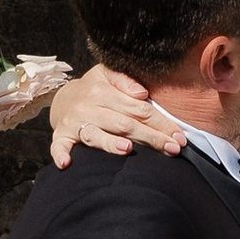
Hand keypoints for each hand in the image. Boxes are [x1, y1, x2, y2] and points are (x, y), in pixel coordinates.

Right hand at [48, 64, 188, 168]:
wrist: (64, 99)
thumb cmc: (95, 89)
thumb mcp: (108, 74)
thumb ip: (125, 79)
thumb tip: (142, 93)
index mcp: (103, 91)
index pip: (139, 109)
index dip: (161, 123)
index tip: (179, 137)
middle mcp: (89, 107)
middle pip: (124, 125)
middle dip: (150, 138)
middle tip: (172, 149)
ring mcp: (75, 123)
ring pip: (96, 135)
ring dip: (110, 144)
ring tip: (127, 149)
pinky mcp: (62, 135)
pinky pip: (60, 146)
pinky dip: (61, 154)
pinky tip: (66, 163)